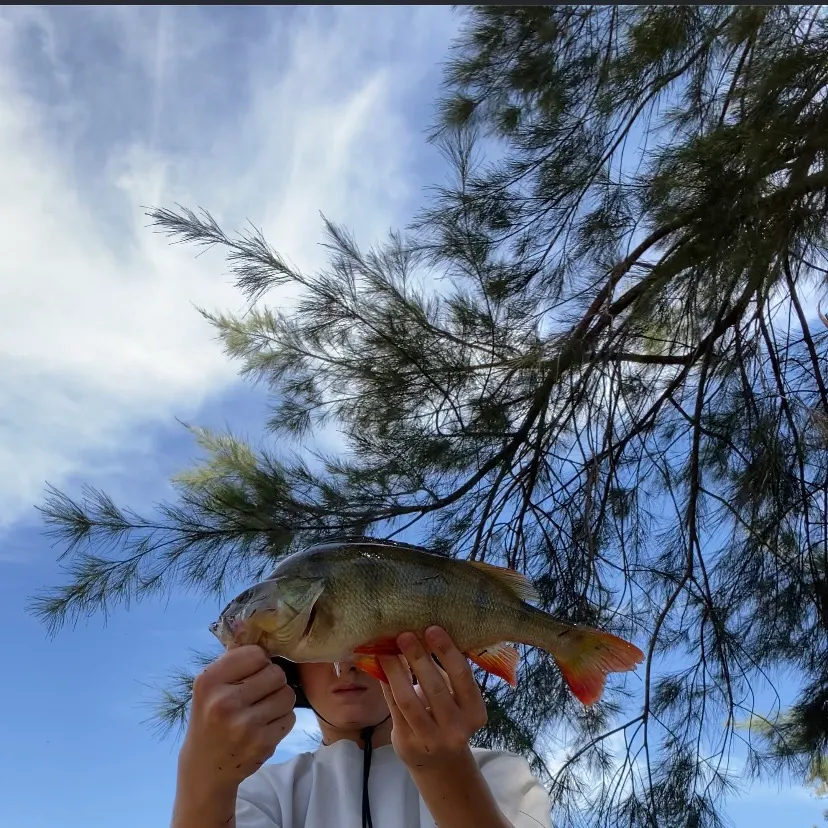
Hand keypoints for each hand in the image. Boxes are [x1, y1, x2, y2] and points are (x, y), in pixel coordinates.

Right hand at [178, 645, 295, 791]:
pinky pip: (290, 717)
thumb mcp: (210, 687)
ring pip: (287, 694)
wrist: (205, 768)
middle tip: (258, 693)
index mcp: (209, 681)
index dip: (259, 662)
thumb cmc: (210, 717)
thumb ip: (233, 660)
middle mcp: (225, 702)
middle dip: (272, 682)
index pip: (256, 654)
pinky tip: (264, 726)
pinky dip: (282, 720)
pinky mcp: (262, 744)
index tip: (251, 673)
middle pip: (276, 673)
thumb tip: (258, 628)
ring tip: (262, 709)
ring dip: (280, 701)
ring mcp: (245, 725)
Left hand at [378, 626, 487, 772]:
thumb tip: (423, 633)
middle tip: (404, 635)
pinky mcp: (408, 743)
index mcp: (475, 712)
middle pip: (434, 687)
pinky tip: (381, 667)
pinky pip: (393, 708)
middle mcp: (457, 729)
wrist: (440, 762)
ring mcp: (431, 739)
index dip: (447, 651)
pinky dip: (386, 684)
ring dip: (395, 670)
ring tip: (386, 649)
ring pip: (409, 700)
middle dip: (417, 658)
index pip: (462, 677)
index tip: (432, 628)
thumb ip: (447, 674)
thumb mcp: (457, 699)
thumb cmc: (449, 717)